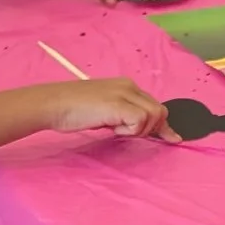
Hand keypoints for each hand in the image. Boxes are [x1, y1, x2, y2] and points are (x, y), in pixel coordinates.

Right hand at [35, 79, 173, 141]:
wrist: (53, 104)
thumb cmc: (73, 110)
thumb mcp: (104, 111)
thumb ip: (123, 115)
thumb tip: (139, 128)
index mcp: (126, 86)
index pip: (154, 105)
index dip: (162, 124)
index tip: (171, 138)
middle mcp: (129, 86)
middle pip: (159, 110)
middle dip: (153, 129)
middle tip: (128, 134)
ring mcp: (124, 94)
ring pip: (154, 116)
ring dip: (138, 130)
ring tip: (115, 129)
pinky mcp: (118, 104)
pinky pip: (140, 121)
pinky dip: (130, 131)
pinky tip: (111, 128)